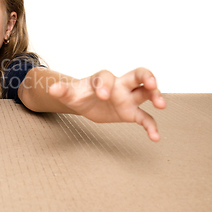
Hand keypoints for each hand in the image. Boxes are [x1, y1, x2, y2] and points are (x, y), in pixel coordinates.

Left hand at [49, 67, 165, 141]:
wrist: (83, 102)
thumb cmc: (77, 94)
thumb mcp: (68, 93)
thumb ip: (62, 90)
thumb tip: (51, 89)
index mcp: (102, 78)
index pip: (107, 77)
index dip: (105, 85)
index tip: (101, 96)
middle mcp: (119, 85)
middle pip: (137, 74)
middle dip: (146, 77)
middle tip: (151, 83)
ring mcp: (127, 98)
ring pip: (146, 93)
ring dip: (155, 96)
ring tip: (160, 105)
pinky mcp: (130, 112)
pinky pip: (144, 118)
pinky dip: (151, 127)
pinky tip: (155, 137)